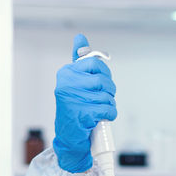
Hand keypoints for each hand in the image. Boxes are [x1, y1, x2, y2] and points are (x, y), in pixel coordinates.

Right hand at [53, 32, 116, 173]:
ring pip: (107, 96)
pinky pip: (108, 109)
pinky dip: (110, 115)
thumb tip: (80, 38)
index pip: (94, 63)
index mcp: (66, 73)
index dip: (104, 73)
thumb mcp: (74, 82)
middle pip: (103, 80)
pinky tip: (102, 118)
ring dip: (109, 105)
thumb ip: (79, 61)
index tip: (101, 82)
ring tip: (100, 110)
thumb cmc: (74, 108)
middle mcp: (67, 84)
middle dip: (109, 91)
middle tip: (103, 98)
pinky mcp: (82, 114)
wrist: (69, 138)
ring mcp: (74, 99)